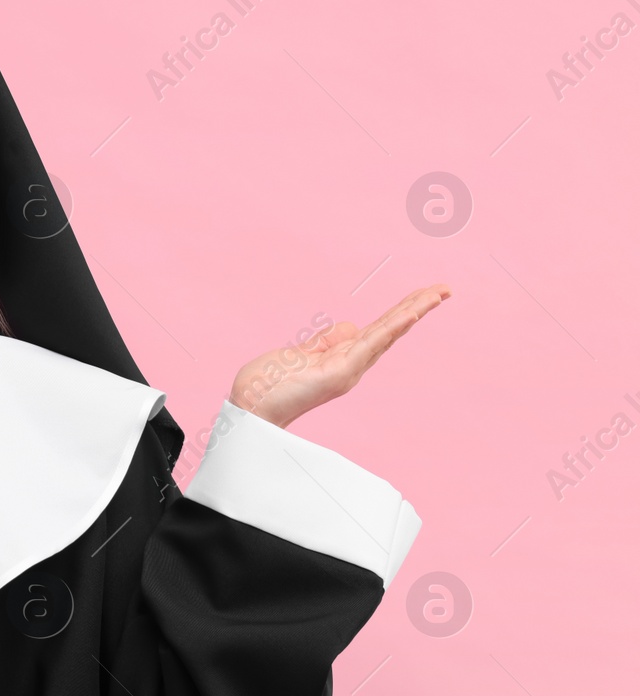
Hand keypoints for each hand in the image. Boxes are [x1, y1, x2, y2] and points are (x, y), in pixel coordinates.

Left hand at [228, 283, 451, 428]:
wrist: (250, 407)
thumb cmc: (268, 384)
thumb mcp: (300, 353)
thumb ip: (324, 341)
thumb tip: (348, 328)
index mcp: (343, 357)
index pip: (379, 329)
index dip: (402, 310)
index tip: (425, 294)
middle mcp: (351, 365)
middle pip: (390, 329)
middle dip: (418, 306)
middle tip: (445, 288)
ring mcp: (348, 370)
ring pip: (386, 334)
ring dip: (413, 312)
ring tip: (438, 294)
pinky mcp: (338, 373)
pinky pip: (369, 346)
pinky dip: (390, 329)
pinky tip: (409, 315)